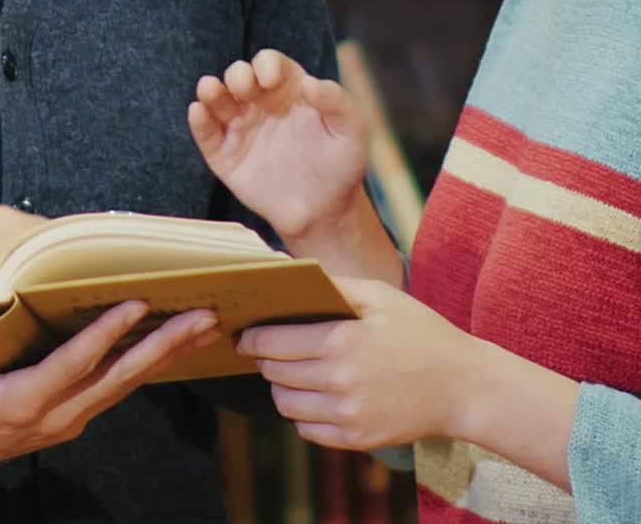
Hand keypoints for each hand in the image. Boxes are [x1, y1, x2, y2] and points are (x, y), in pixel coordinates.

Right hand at [0, 301, 220, 484]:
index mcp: (21, 404)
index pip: (72, 366)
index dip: (104, 336)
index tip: (136, 306)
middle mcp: (54, 414)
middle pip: (118, 378)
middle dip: (163, 346)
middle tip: (204, 318)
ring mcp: (66, 417)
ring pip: (126, 383)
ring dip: (166, 354)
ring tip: (205, 326)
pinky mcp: (69, 414)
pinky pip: (116, 386)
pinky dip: (148, 364)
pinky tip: (169, 344)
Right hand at [188, 49, 366, 240]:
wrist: (324, 213)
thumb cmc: (340, 167)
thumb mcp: (351, 132)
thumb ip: (337, 103)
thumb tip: (310, 83)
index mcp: (287, 90)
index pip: (269, 63)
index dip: (266, 65)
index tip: (270, 79)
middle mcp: (259, 103)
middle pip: (239, 76)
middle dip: (237, 75)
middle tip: (244, 87)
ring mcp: (240, 128)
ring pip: (217, 100)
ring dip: (210, 91)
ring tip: (209, 89)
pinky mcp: (225, 155)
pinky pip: (207, 134)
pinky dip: (199, 122)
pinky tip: (198, 112)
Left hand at [238, 276, 475, 449]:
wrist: (464, 387)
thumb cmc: (421, 333)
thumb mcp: (379, 296)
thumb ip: (332, 285)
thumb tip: (289, 272)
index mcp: (341, 342)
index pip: (273, 343)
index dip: (253, 337)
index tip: (246, 333)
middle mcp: (340, 382)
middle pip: (274, 373)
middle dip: (264, 359)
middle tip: (266, 349)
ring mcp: (349, 415)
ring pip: (285, 405)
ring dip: (280, 387)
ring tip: (289, 372)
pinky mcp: (358, 439)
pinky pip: (308, 430)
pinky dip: (302, 413)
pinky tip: (313, 395)